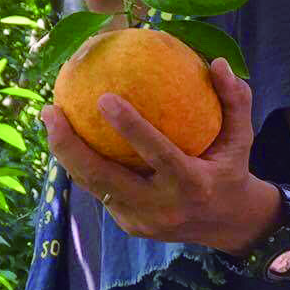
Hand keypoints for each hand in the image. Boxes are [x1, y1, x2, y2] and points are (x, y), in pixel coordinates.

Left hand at [38, 57, 278, 252]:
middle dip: (71, 146)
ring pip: (92, 186)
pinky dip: (80, 164)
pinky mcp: (128, 225)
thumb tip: (217, 62)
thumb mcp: (241, 139)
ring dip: (64, 154)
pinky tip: (65, 135)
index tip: (104, 97)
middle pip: (105, 178)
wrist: (228, 226)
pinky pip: (99, 191)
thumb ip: (234, 101)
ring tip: (49, 118)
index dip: (131, 128)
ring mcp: (142, 220)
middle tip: (51, 110)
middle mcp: (163, 207)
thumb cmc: (230, 170)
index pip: (158, 154)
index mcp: (193, 184)